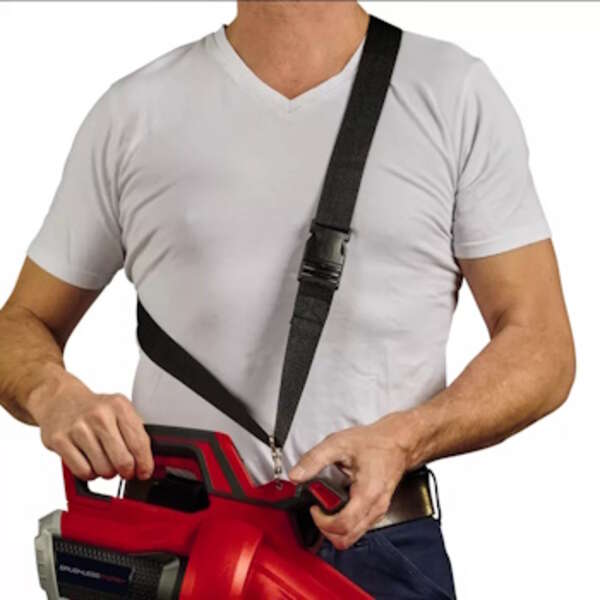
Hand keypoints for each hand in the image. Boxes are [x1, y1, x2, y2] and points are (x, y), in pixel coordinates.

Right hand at [30, 372, 153, 481]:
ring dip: (107, 473)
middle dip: (127, 471)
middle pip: (123, 460)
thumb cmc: (94, 409)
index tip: (144, 472)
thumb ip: (135, 432)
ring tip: (105, 462)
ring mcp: (78, 428)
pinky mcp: (60, 441)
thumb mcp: (120, 410)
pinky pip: (83, 471)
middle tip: (125, 471)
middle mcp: (99, 416)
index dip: (144, 463)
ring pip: (103, 469)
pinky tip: (90, 463)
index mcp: (119, 406)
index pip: (139, 443)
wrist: (60, 399)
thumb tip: (147, 461)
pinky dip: (89, 474)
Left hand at [289, 414, 411, 549]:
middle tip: (318, 508)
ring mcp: (378, 511)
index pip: (342, 526)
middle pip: (346, 538)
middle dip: (326, 528)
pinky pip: (358, 528)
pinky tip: (338, 504)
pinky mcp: (377, 511)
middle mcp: (375, 508)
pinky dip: (344, 523)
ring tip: (327, 506)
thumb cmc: (373, 443)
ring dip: (335, 527)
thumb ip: (315, 459)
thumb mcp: (338, 443)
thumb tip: (296, 474)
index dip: (322, 522)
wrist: (396, 442)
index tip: (314, 507)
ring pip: (352, 536)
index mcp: (367, 494)